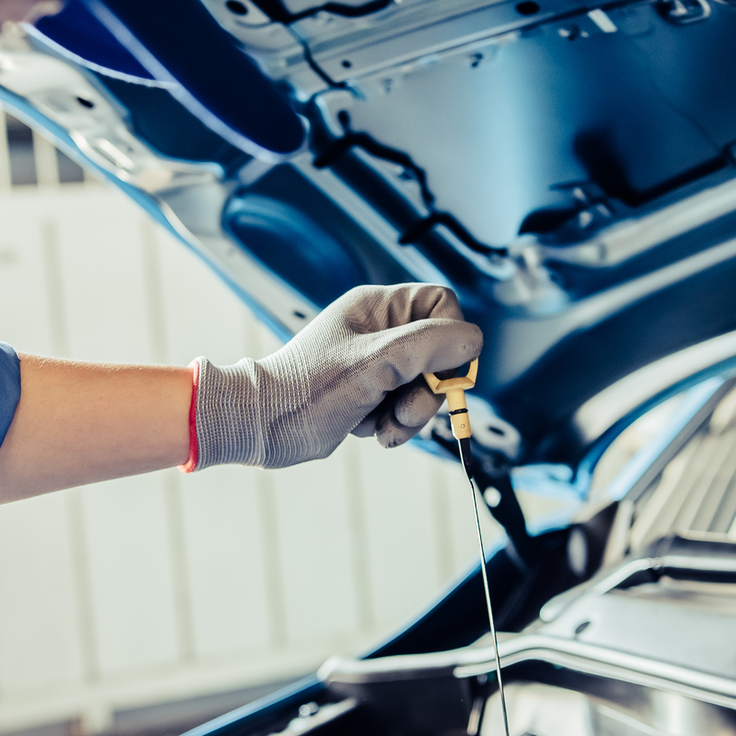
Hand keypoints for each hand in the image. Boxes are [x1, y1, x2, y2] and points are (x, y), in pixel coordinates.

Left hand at [191, 284, 482, 469]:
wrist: (263, 427)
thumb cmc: (305, 390)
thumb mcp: (375, 364)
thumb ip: (428, 346)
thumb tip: (472, 340)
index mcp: (378, 307)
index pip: (443, 306)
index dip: (450, 340)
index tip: (439, 373)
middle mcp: (380, 330)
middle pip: (440, 354)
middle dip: (427, 391)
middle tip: (403, 409)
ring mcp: (376, 363)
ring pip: (425, 387)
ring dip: (410, 414)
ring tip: (380, 424)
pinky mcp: (370, 393)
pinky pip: (405, 408)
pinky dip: (394, 425)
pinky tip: (369, 429)